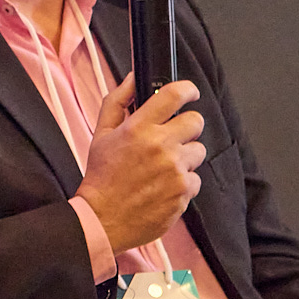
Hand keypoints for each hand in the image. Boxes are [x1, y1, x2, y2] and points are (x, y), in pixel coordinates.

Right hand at [74, 76, 206, 252]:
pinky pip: (195, 179)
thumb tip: (133, 79)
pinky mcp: (184, 192)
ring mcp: (175, 170)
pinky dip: (183, 183)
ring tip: (163, 168)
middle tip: (172, 137)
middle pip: (195, 121)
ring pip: (198, 151)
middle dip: (186, 127)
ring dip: (184, 157)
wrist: (102, 219)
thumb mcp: (101, 134)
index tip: (189, 92)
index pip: (174, 94)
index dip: (187, 89)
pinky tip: (163, 187)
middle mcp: (161, 147)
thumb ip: (117, 102)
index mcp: (139, 128)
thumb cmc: (101, 177)